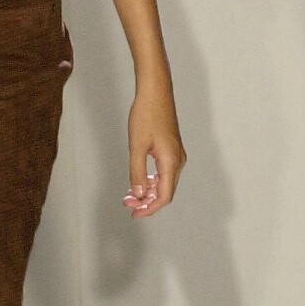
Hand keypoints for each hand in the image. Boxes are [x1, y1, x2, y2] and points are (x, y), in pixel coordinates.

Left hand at [123, 89, 185, 218]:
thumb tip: (138, 195)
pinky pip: (163, 173)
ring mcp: (176, 155)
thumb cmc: (146, 115)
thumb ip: (136, 173)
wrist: (155, 91)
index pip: (164, 196)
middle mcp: (177, 160)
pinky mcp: (171, 149)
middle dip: (146, 202)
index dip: (150, 208)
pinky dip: (151, 181)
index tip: (134, 214)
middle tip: (126, 205)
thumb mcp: (136, 146)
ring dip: (147, 192)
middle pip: (165, 192)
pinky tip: (138, 182)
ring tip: (129, 196)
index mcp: (171, 161)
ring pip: (164, 183)